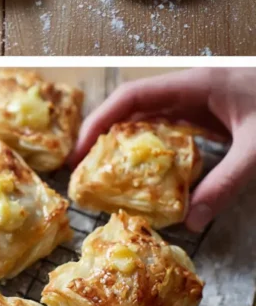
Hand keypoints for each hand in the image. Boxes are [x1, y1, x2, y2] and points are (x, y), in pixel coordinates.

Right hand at [69, 69, 255, 231]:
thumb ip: (226, 182)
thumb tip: (192, 221)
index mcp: (195, 84)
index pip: (132, 96)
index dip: (99, 120)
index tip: (79, 150)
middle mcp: (191, 91)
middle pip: (133, 108)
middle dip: (104, 136)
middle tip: (83, 169)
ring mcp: (202, 104)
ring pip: (150, 121)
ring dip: (127, 145)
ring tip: (106, 175)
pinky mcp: (212, 120)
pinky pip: (173, 133)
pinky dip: (155, 153)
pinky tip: (148, 177)